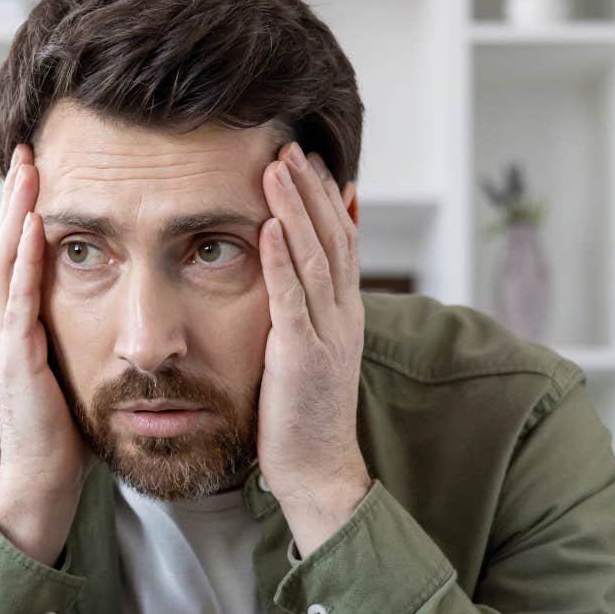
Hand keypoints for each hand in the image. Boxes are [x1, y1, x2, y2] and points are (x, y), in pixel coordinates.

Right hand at [0, 144, 89, 563]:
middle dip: (17, 197)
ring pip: (7, 265)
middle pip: (7, 247)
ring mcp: (7, 341)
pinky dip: (25, 263)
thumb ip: (81, 337)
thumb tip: (111, 308)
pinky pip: (20, 302)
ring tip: (27, 173)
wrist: (43, 481)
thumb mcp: (76, 371)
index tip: (42, 168)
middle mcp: (7, 326)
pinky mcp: (17, 361)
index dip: (28, 211)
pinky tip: (34, 232)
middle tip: (28, 150)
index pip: (22, 256)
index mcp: (22, 327)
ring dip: (17, 216)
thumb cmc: (66, 433)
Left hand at [257, 141, 373, 555]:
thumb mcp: (307, 350)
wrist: (317, 469)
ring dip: (296, 208)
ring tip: (278, 166)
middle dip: (311, 188)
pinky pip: (293, 298)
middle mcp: (343, 316)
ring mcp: (326, 334)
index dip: (326, 197)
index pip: (341, 240)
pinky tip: (270, 226)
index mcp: (345, 313)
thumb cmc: (302, 415)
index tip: (309, 158)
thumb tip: (290, 278)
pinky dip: (282, 259)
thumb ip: (303, 311)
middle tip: (289, 144)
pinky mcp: (302, 356)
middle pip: (333, 236)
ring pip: (316, 256)